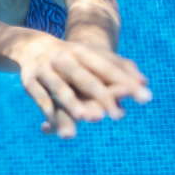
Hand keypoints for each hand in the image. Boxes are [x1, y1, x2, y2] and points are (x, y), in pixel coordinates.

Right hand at [12, 35, 151, 137]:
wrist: (33, 46)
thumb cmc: (74, 57)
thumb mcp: (93, 56)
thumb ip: (119, 67)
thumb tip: (144, 82)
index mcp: (83, 51)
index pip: (107, 67)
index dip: (125, 81)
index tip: (144, 98)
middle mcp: (64, 59)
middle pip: (84, 78)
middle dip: (100, 95)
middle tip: (118, 115)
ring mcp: (46, 70)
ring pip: (60, 88)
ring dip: (72, 102)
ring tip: (85, 118)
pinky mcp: (30, 82)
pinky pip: (41, 99)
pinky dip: (48, 112)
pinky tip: (55, 128)